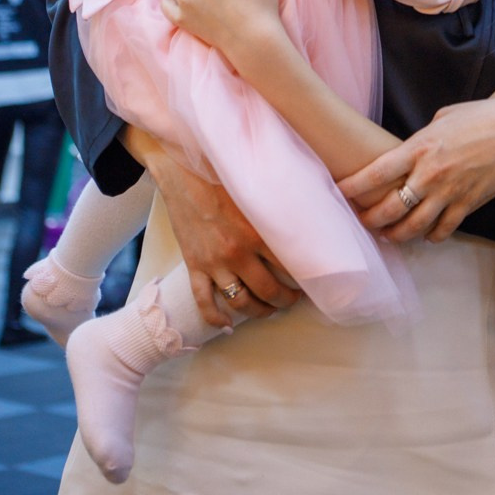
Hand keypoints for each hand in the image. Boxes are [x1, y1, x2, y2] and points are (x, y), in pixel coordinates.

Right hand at [123, 124, 300, 326]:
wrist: (181, 169)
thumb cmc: (222, 174)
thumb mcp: (256, 189)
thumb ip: (278, 207)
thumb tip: (307, 216)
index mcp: (257, 232)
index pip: (290, 266)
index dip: (305, 278)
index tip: (313, 280)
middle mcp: (237, 252)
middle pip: (268, 291)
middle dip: (285, 301)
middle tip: (294, 299)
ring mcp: (214, 263)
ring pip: (241, 301)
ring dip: (258, 311)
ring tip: (269, 310)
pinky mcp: (194, 266)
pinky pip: (204, 301)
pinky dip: (215, 318)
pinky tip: (227, 325)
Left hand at [340, 93, 494, 242]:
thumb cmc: (482, 116)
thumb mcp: (443, 118)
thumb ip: (421, 139)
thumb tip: (410, 152)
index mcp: (419, 148)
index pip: (376, 173)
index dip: (353, 187)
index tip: (339, 192)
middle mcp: (430, 174)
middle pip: (390, 208)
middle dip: (371, 219)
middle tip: (363, 222)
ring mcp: (450, 192)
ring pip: (413, 226)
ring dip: (397, 235)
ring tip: (389, 235)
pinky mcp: (469, 204)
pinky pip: (443, 230)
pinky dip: (432, 236)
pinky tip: (426, 235)